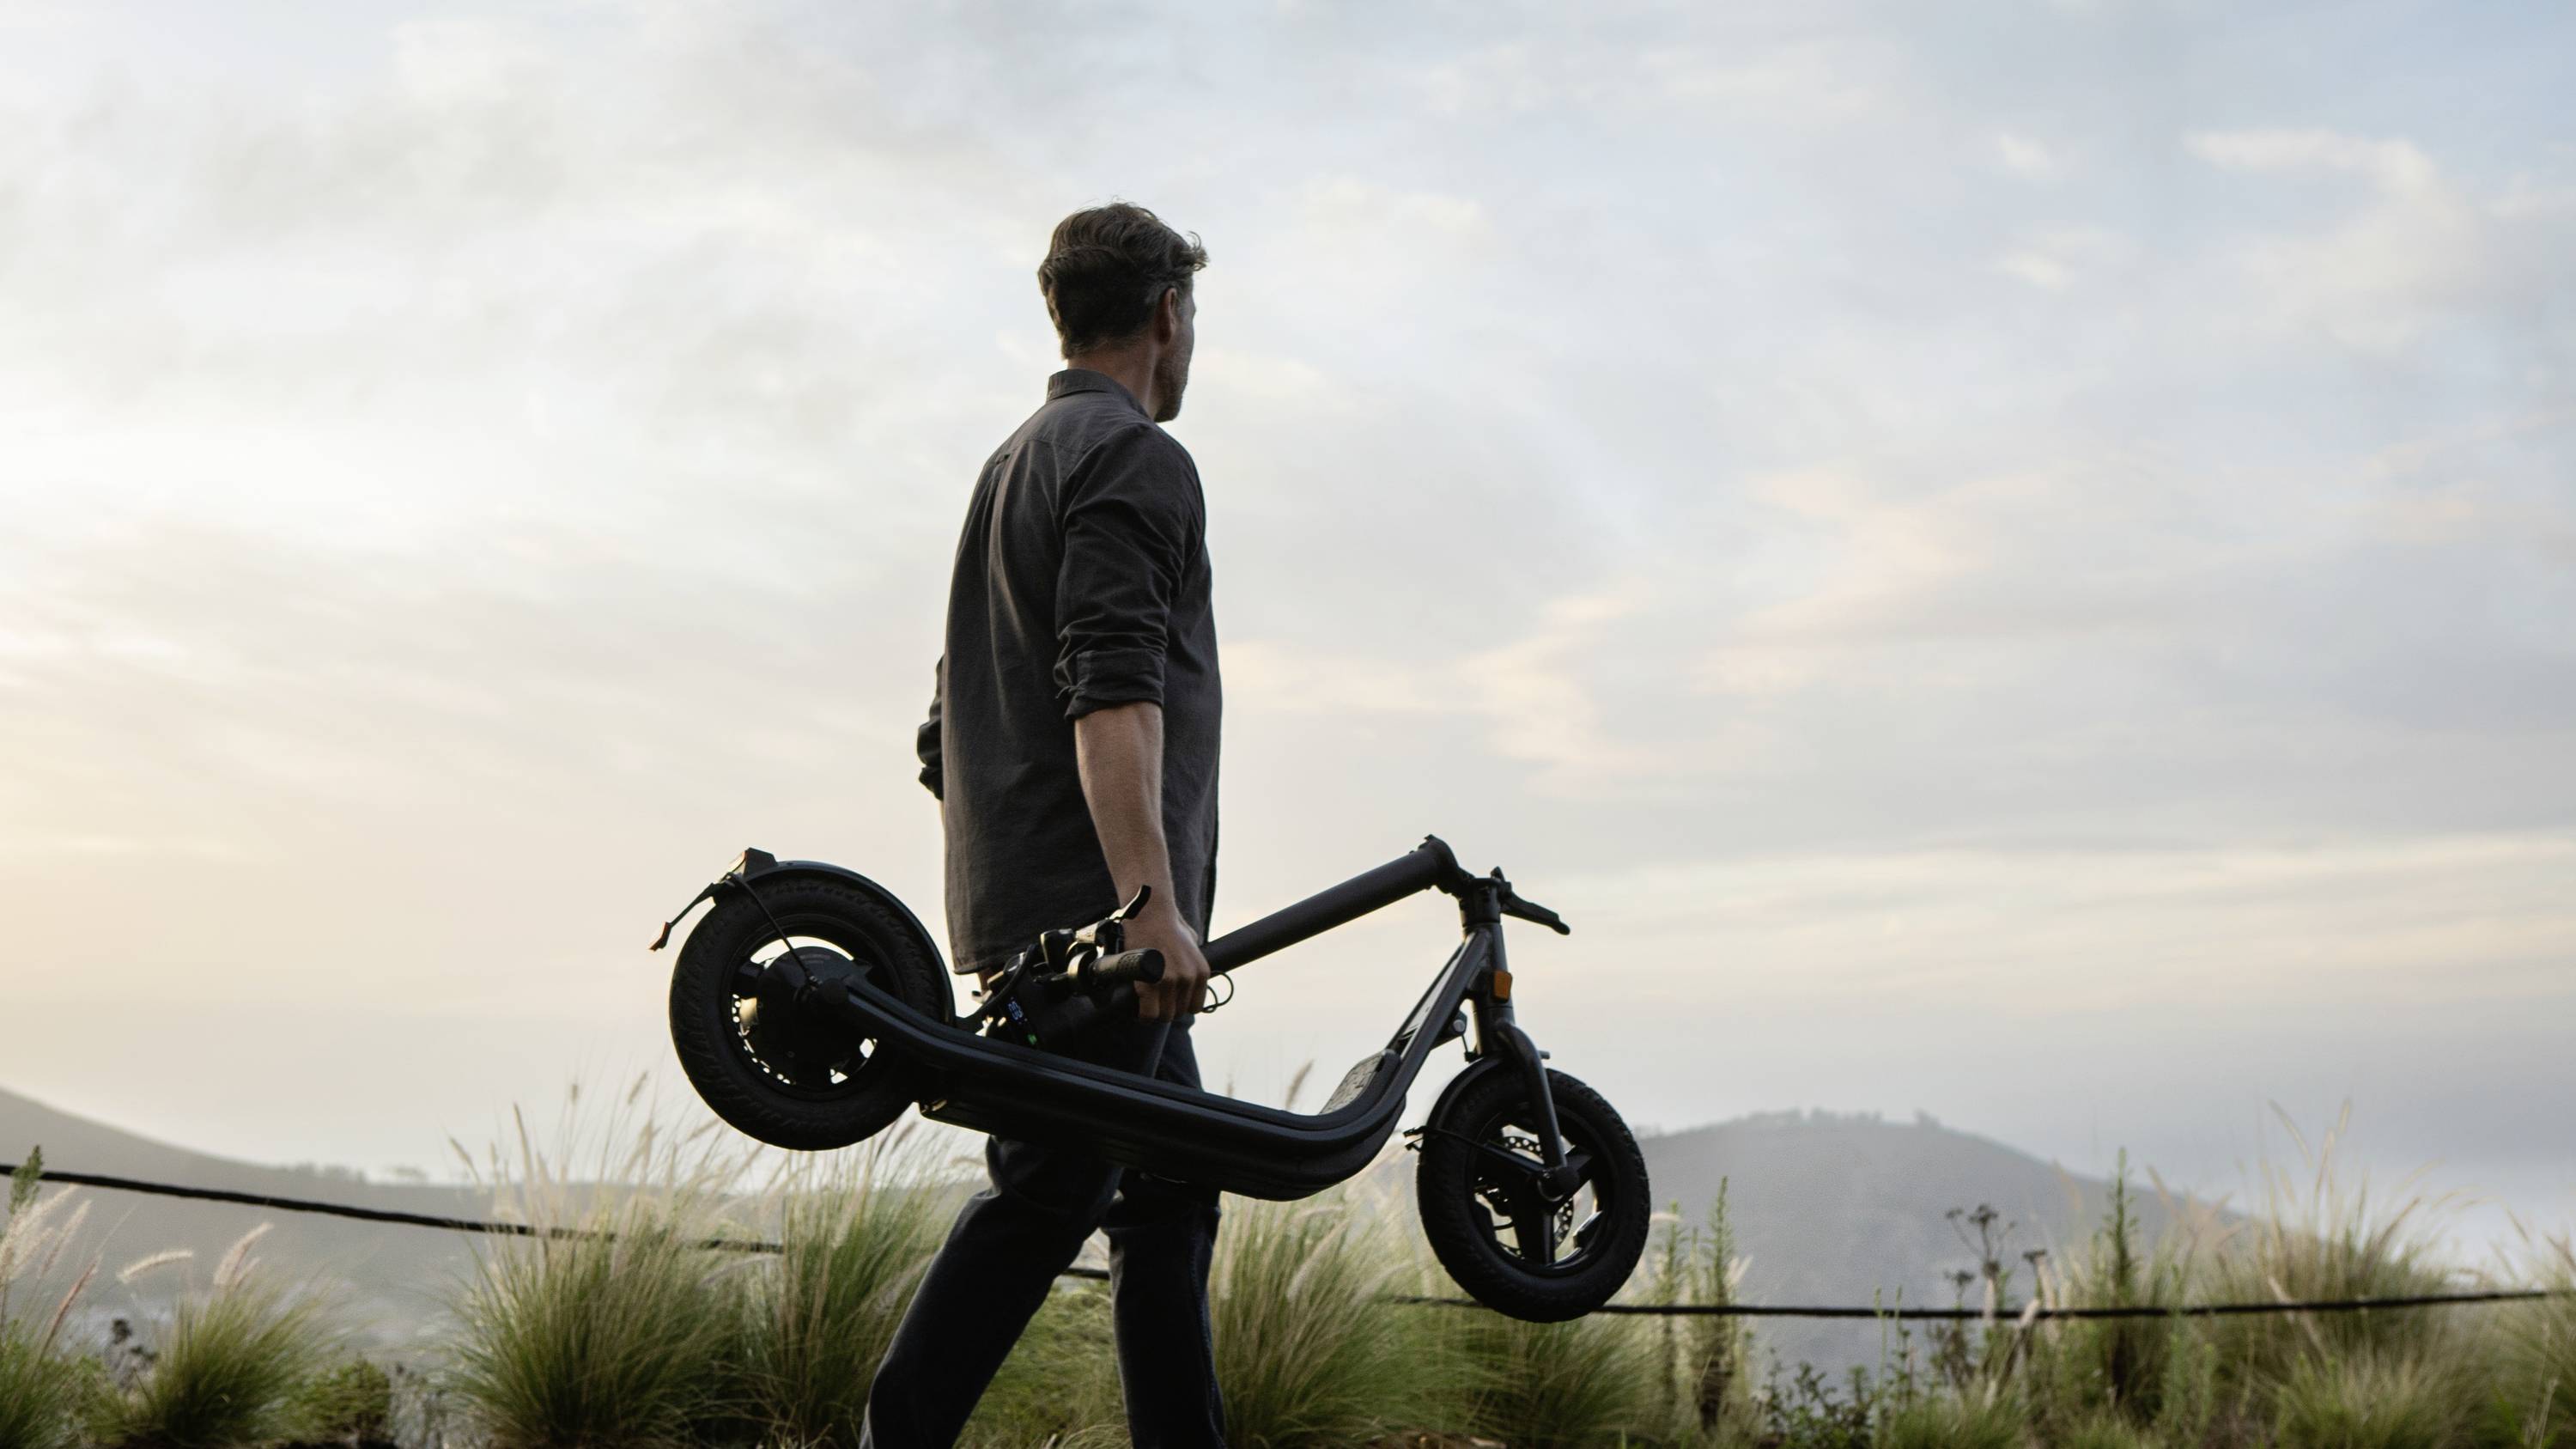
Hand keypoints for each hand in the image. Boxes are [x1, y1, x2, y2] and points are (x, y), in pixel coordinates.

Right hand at [1125, 901, 1208, 1021]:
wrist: (1150, 912)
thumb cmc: (1167, 923)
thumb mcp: (1191, 940)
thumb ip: (1192, 957)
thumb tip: (1189, 965)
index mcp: (1201, 972)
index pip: (1194, 1007)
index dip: (1179, 1005)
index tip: (1168, 1002)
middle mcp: (1188, 979)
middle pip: (1177, 1012)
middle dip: (1164, 1009)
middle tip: (1152, 1002)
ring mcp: (1170, 982)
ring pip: (1163, 1016)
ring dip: (1153, 1012)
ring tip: (1144, 1004)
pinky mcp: (1149, 984)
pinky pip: (1148, 1014)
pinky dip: (1142, 1015)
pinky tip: (1137, 1009)